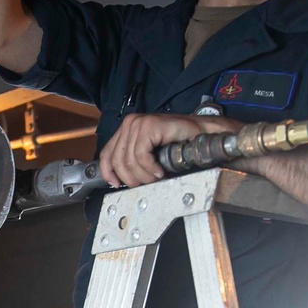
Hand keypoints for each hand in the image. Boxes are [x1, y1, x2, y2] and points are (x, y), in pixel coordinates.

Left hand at [99, 113, 242, 188]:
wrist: (200, 133)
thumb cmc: (177, 143)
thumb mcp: (149, 153)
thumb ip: (133, 160)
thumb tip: (119, 179)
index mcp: (127, 129)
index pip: (107, 153)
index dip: (108, 172)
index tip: (116, 184)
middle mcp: (130, 123)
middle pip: (117, 160)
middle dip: (131, 178)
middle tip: (145, 183)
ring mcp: (139, 123)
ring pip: (129, 160)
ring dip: (143, 175)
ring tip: (155, 178)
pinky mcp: (149, 126)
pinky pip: (141, 155)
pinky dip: (150, 168)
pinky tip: (159, 171)